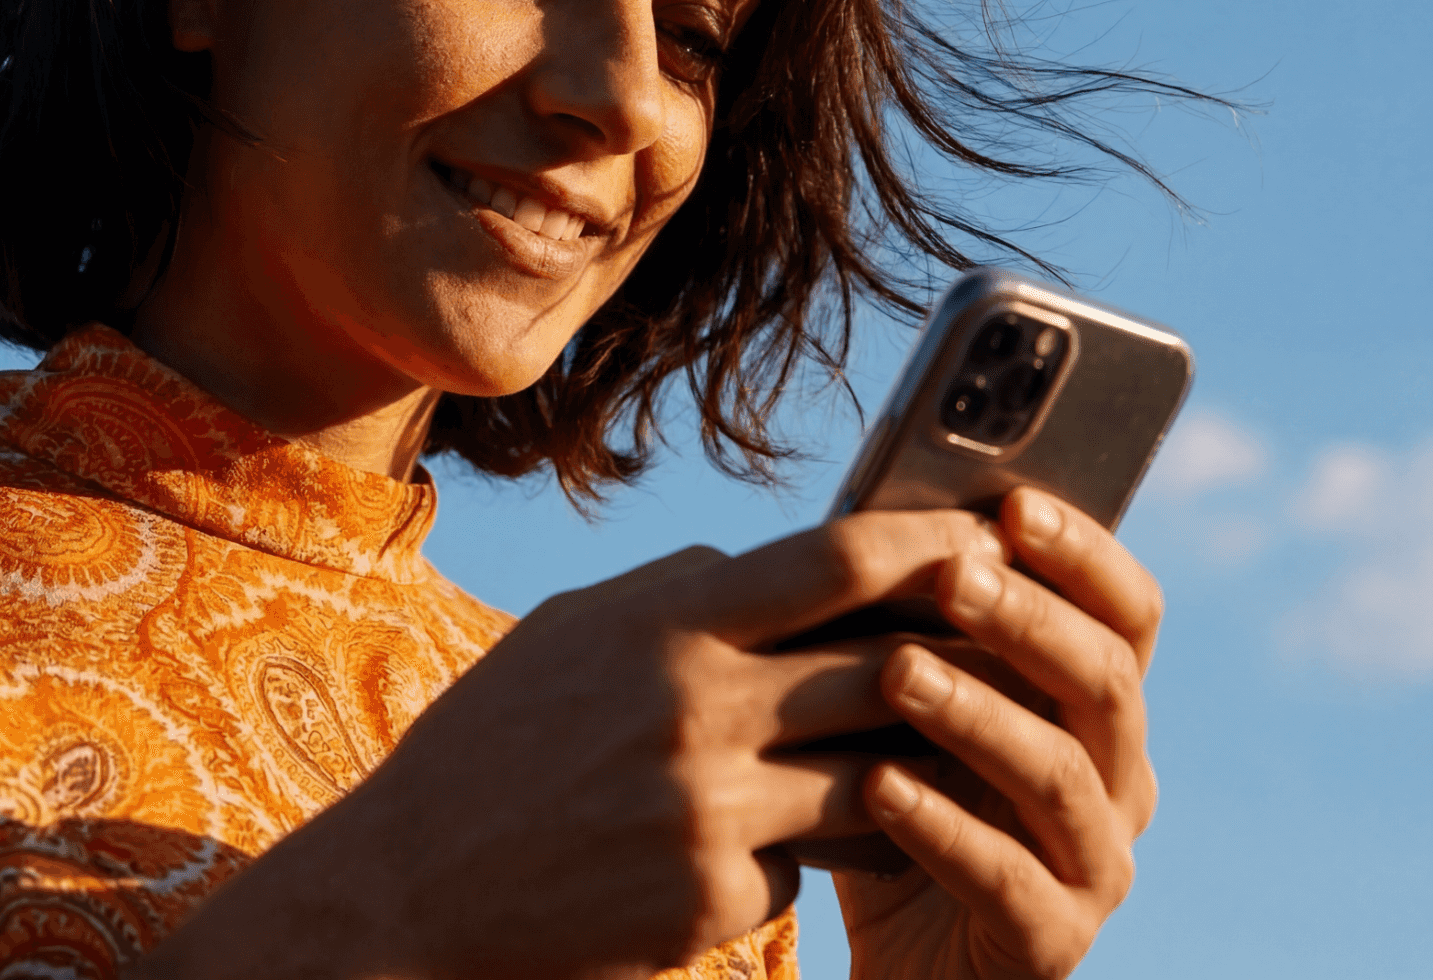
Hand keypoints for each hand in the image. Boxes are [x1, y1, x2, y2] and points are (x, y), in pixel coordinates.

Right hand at [135, 510, 1017, 979]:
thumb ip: (683, 592)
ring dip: (927, 754)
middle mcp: (693, 705)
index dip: (931, 543)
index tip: (990, 534)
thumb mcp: (577, 635)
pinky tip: (857, 836)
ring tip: (981, 738)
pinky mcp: (711, 895)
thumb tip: (782, 558)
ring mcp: (706, 806)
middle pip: (883, 660)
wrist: (403, 898)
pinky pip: (816, 852)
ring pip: (875, 765)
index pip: (837, 559)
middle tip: (1029, 638)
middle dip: (966, 651)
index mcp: (666, 622)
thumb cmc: (498, 749)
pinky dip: (840, 840)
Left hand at [835, 488, 1165, 979]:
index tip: (1016, 502)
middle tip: (951, 576)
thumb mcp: (916, 718)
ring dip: (979, 713)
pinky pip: (1007, 877)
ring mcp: (1100, 866)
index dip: (1086, 554)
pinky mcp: (1057, 942)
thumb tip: (871, 521)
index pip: (1133, 614)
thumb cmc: (903, 816)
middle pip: (1106, 680)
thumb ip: (918, 636)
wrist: (908, 971)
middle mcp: (1123, 781)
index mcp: (1104, 713)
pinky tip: (878, 787)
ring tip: (898, 672)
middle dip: (1028, 620)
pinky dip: (942, 826)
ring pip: (1059, 773)